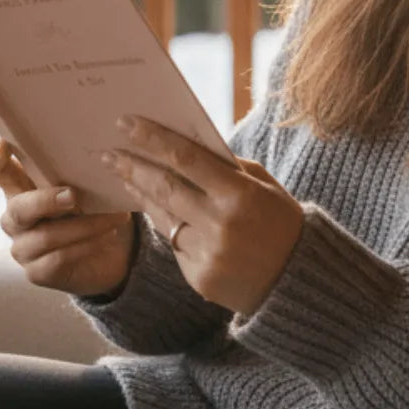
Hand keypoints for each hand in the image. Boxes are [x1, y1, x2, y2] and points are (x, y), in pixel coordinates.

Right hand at [0, 137, 137, 298]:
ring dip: (84, 226)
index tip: (4, 145)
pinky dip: (85, 246)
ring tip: (113, 219)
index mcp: (18, 185)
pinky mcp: (35, 272)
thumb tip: (96, 155)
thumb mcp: (83, 182)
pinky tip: (105, 238)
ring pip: (45, 236)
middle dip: (46, 201)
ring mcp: (22, 246)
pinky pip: (57, 259)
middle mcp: (14, 216)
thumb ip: (75, 168)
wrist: (113, 253)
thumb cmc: (93, 206)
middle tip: (74, 195)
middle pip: (18, 208)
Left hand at [103, 114, 302, 315]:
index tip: (125, 122)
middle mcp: (220, 225)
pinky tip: (151, 207)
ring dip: (139, 193)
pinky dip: (164, 224)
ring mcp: (208, 254)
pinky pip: (173, 244)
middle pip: (163, 186)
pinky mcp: (199, 278)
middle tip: (107, 152)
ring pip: (162, 216)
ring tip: (122, 174)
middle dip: (132, 165)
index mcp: (240, 195)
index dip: (152, 138)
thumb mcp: (265, 188)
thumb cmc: (282, 225)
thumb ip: (228, 168)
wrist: (301, 287)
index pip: (185, 158)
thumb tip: (185, 145)